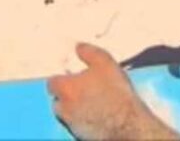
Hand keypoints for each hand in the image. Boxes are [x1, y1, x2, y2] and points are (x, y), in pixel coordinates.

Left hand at [47, 43, 170, 139]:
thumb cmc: (114, 91)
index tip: (71, 78)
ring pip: (67, 115)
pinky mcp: (81, 136)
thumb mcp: (104, 62)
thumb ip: (88, 52)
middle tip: (81, 92)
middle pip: (57, 101)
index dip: (61, 79)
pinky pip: (78, 126)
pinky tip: (97, 117)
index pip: (51, 83)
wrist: (127, 123)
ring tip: (91, 105)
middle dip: (65, 97)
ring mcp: (72, 124)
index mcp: (65, 88)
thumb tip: (77, 46)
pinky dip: (83, 121)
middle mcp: (64, 108)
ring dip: (74, 110)